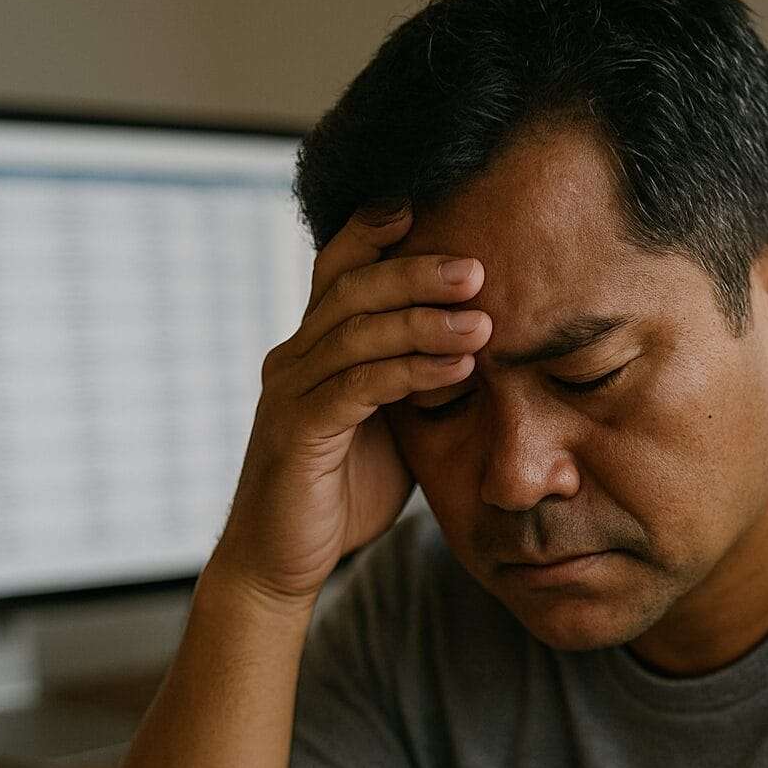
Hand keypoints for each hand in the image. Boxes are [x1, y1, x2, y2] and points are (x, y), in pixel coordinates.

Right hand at [211, 203, 491, 607]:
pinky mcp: (298, 432)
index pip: (341, 272)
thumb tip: (478, 352)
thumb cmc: (342, 494)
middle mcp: (294, 358)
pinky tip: (457, 367)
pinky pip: (359, 387)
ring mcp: (291, 392)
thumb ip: (416, 385)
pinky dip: (410, 372)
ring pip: (358, 333)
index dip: (375, 232)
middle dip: (416, 272)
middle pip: (352, 289)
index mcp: (313, 349)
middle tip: (477, 269)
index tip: (429, 206)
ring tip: (483, 321)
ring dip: (425, 322)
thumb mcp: (391, 429)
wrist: (283, 562)